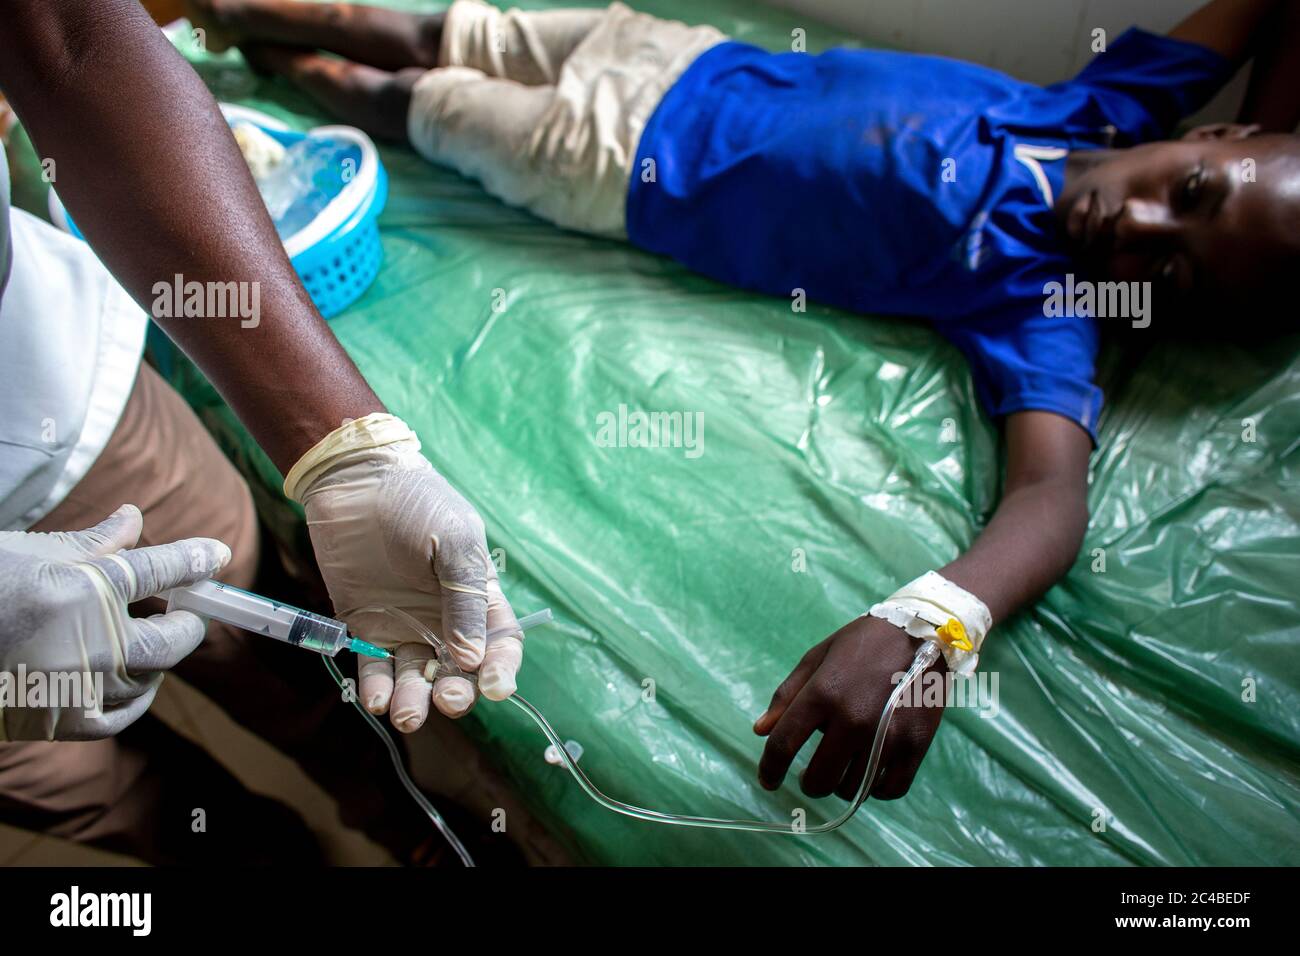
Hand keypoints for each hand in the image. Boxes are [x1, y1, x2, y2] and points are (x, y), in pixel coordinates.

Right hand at [0, 505, 230, 740]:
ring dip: (159, 656)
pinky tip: (136, 678)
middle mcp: (90, 642)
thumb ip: (95, 542)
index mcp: (84, 591)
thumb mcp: (33, 553)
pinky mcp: (62, 721)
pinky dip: (137, 695)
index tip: (216, 555)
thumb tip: (135, 518)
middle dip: (187, 621)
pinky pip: (123, 714)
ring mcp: (79, 686)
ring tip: (153, 637)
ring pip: (150, 676)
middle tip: (186, 608)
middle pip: (170, 637)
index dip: (194, 560)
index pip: (159, 571)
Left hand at [291, 417, 522, 730]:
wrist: (355, 481)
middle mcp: (444, 620)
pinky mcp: (366, 627)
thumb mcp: (454, 541)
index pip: (499, 645)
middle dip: (456, 692)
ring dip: (415, 701)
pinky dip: (377, 689)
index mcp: (477, 597)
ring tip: (405, 713)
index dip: (500, 670)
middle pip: (459, 672)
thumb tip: (472, 658)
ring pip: (416, 678)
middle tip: (445, 698)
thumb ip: (464, 599)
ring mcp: (404, 626)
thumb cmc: (417, 502)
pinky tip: (378, 700)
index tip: (493, 688)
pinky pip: (374, 668)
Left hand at [754, 615, 945, 800]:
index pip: (783, 744)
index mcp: (822, 693)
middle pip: (819, 779)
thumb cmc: (861, 644)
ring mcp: (887, 736)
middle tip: (811, 775)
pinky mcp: (915, 746)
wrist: (919, 632)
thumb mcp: (816, 658)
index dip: (769, 770)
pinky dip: (875, 790)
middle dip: (809, 783)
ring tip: (843, 768)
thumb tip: (760, 731)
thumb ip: (786, 696)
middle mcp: (853, 719)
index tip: (768, 781)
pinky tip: (870, 775)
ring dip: (841, 785)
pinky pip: (888, 790)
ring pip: (852, 789)